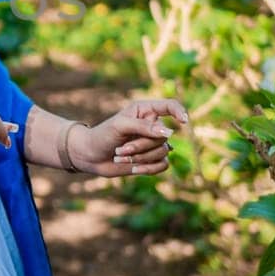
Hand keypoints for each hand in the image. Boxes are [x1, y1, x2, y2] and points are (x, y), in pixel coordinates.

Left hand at [71, 98, 188, 177]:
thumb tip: (169, 134)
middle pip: (163, 137)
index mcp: (145, 110)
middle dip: (141, 146)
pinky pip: (163, 165)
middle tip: (120, 149)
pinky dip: (149, 168)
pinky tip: (134, 169)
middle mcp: (152, 125)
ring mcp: (153, 143)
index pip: (169, 106)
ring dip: (141, 158)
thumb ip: (144, 127)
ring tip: (120, 156)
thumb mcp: (121, 126)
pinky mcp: (151, 159)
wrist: (90, 155)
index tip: (183, 121)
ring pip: (163, 152)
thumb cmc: (102, 135)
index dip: (179, 111)